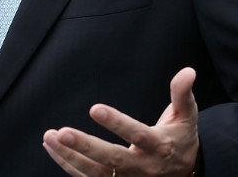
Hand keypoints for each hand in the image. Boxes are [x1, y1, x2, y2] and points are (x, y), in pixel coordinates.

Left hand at [42, 67, 198, 176]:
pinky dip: (68, 165)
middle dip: (85, 147)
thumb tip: (188, 70)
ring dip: (70, 157)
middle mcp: (142, 167)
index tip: (95, 109)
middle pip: (111, 160)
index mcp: (159, 146)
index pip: (137, 135)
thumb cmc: (181, 138)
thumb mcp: (187, 116)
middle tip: (61, 132)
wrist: (185, 173)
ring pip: (95, 174)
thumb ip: (182, 93)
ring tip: (50, 137)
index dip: (116, 123)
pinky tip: (53, 149)